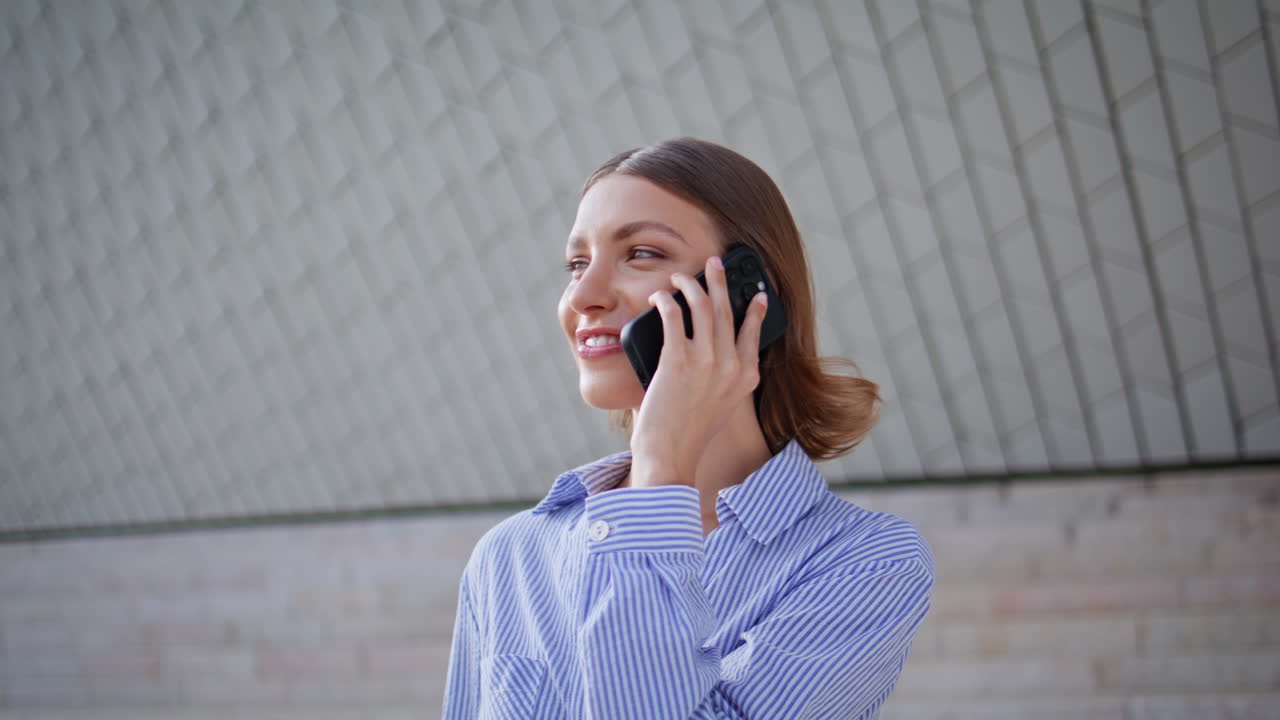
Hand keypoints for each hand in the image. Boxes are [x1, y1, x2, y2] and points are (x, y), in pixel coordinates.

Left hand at [628, 254, 768, 487]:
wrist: (670, 454)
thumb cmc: (687, 433)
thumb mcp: (719, 405)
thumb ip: (722, 378)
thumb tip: (707, 347)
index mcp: (745, 377)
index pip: (753, 332)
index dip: (755, 309)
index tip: (757, 293)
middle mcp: (731, 366)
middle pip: (726, 311)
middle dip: (720, 281)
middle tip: (714, 263)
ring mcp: (706, 362)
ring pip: (702, 306)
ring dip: (691, 284)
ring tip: (681, 276)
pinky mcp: (678, 360)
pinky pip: (674, 316)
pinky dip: (666, 300)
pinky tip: (660, 296)